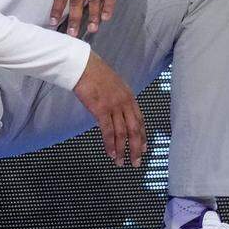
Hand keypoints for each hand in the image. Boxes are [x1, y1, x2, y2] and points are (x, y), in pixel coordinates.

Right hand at [73, 51, 146, 166]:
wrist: (83, 66)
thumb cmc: (95, 73)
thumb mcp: (113, 85)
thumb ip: (118, 99)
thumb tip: (117, 111)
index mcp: (129, 96)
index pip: (140, 120)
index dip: (143, 136)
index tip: (145, 148)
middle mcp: (125, 102)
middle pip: (135, 129)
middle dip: (137, 148)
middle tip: (136, 162)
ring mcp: (114, 106)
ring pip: (122, 133)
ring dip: (122, 150)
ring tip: (121, 162)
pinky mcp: (101, 109)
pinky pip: (108, 131)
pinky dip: (110, 144)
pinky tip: (110, 153)